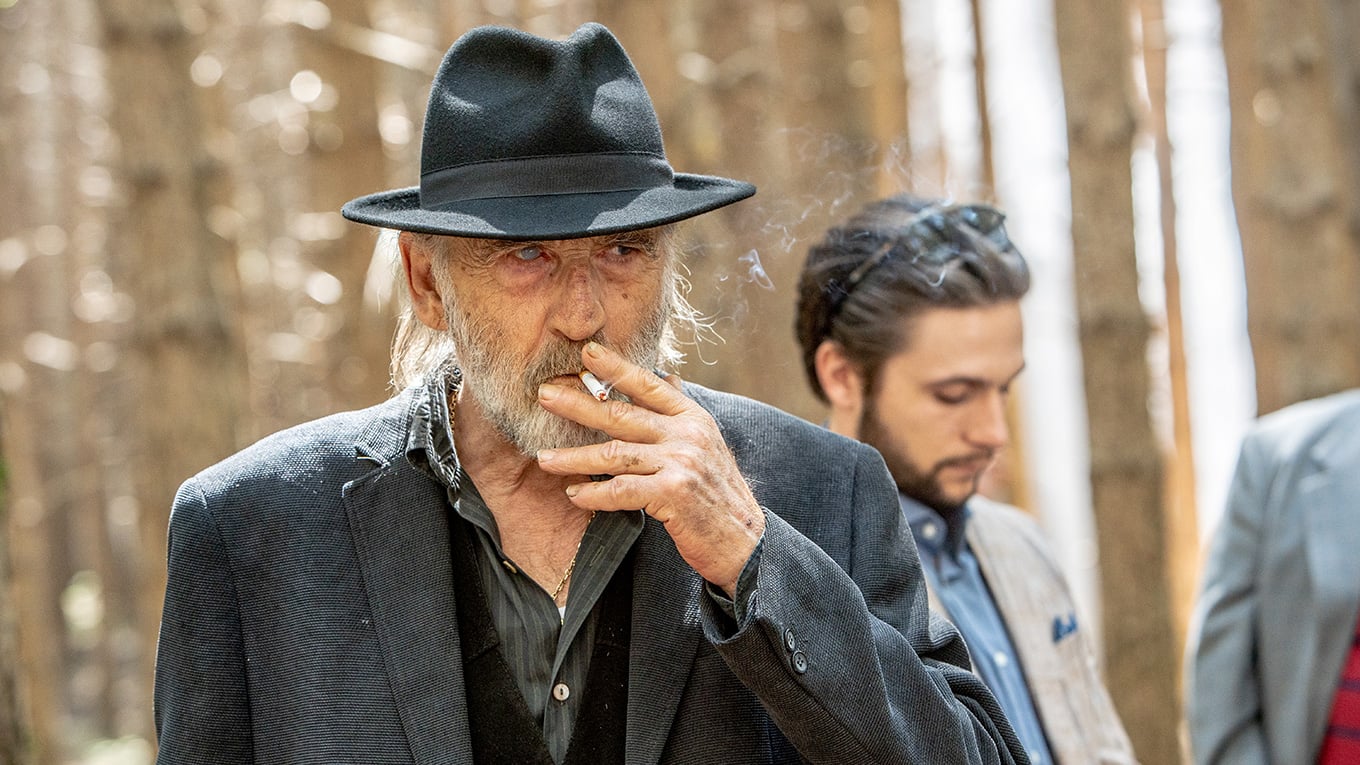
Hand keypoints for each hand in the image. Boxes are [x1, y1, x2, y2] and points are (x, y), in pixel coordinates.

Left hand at [535, 342, 764, 595]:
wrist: (745, 540)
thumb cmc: (718, 494)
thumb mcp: (707, 444)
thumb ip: (682, 413)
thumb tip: (668, 377)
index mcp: (693, 418)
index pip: (649, 385)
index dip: (616, 367)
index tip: (586, 354)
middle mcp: (687, 434)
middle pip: (621, 414)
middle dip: (578, 403)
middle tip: (544, 395)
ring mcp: (681, 462)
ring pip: (614, 454)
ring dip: (574, 457)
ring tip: (544, 458)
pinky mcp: (673, 493)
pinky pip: (622, 490)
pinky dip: (594, 493)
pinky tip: (574, 495)